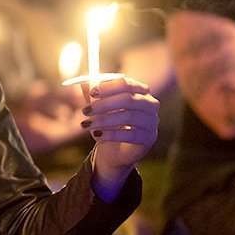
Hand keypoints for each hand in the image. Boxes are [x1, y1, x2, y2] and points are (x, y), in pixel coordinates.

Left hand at [84, 77, 158, 199]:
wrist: (116, 151)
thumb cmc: (109, 124)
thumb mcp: (99, 109)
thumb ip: (93, 96)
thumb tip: (82, 83)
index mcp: (140, 91)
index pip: (127, 84)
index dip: (109, 87)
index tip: (92, 92)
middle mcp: (150, 104)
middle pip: (128, 99)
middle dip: (104, 104)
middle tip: (85, 110)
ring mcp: (151, 121)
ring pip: (128, 117)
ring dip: (104, 120)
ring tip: (86, 124)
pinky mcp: (148, 138)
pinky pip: (130, 134)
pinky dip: (111, 134)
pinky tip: (96, 136)